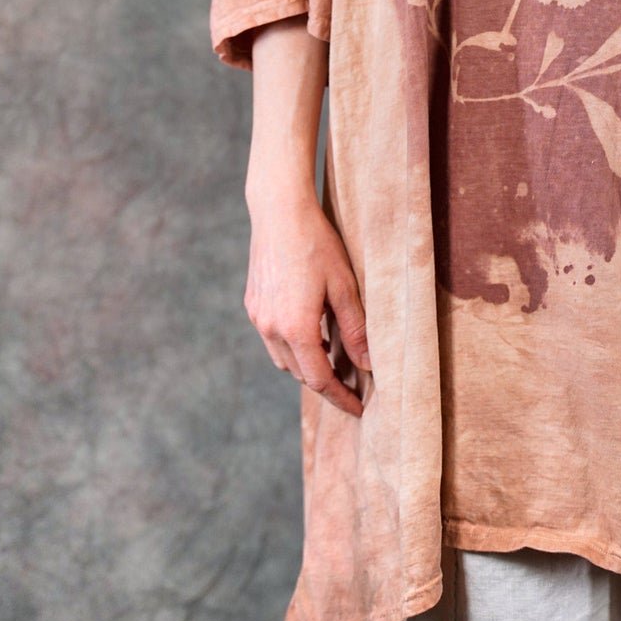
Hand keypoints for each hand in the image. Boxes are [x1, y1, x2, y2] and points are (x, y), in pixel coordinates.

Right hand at [244, 195, 372, 417]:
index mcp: (296, 328)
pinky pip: (272, 338)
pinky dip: (292, 345)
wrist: (279, 211)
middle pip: (300, 373)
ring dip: (307, 364)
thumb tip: (368, 365)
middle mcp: (271, 329)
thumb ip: (356, 329)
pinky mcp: (252, 304)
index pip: (320, 380)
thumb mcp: (344, 286)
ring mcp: (258, 317)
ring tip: (332, 357)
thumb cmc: (317, 244)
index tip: (358, 409)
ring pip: (283, 359)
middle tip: (351, 384)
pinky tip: (310, 331)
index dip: (340, 398)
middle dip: (325, 383)